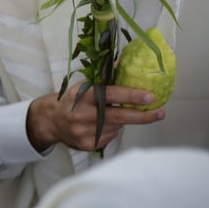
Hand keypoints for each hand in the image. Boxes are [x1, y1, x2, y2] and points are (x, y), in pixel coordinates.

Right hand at [26, 83, 164, 152]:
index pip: (109, 95)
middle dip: (142, 115)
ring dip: (123, 121)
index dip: (130, 96)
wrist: (48, 120)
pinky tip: (105, 125)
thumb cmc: (71, 99)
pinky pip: (109, 138)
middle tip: (159, 112)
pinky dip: (112, 131)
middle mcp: (81, 114)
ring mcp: (82, 132)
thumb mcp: (83, 85)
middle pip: (118, 117)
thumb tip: (126, 62)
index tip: (149, 96)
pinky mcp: (85, 145)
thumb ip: (104, 78)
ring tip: (118, 115)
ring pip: (116, 127)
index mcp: (81, 96)